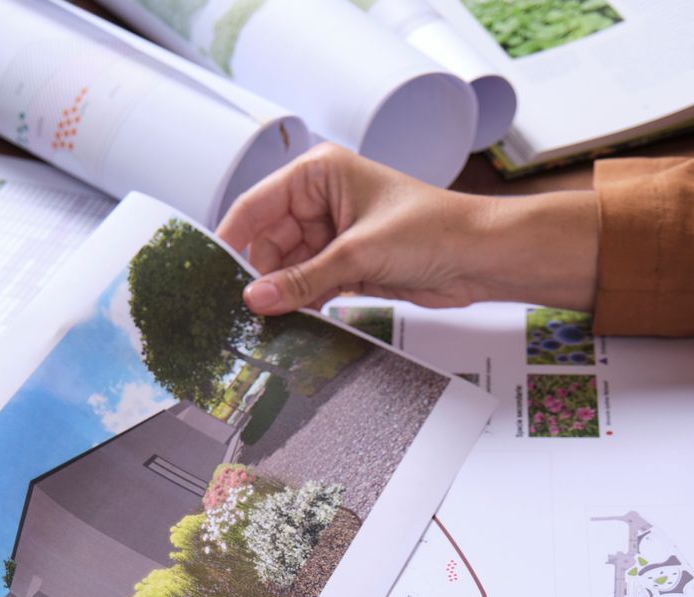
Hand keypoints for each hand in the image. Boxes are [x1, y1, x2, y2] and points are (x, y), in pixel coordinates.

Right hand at [216, 143, 599, 315]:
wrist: (481, 257)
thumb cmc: (435, 229)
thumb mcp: (358, 253)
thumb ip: (302, 279)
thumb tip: (254, 298)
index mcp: (318, 174)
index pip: (257, 205)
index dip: (233, 240)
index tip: (212, 274)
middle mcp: (321, 201)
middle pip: (268, 242)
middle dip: (257, 275)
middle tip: (239, 312)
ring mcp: (334, 235)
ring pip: (287, 269)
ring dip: (280, 296)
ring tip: (262, 325)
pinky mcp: (348, 266)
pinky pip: (309, 286)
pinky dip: (301, 305)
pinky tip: (291, 326)